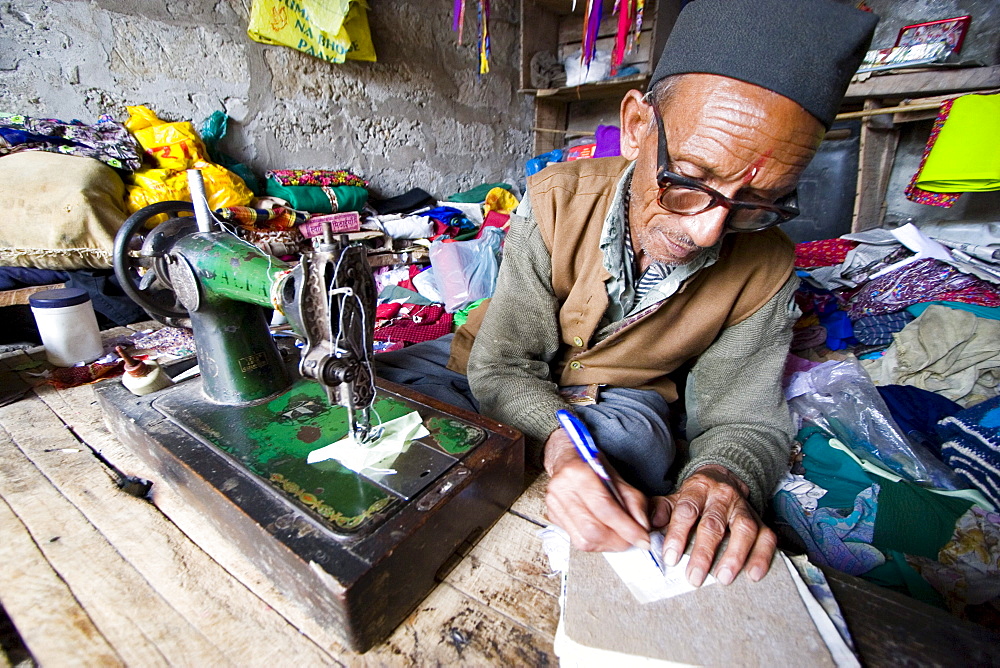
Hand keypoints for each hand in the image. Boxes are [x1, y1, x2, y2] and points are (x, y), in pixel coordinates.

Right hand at [543, 428, 650, 551]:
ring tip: (621, 538)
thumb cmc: (593, 465)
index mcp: (577, 472)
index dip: (626, 528)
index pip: (604, 508)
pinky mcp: (552, 517)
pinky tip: (606, 535)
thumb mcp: (618, 476)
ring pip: (584, 540)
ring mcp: (553, 505)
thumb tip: (642, 526)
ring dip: (608, 545)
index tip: (643, 539)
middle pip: (592, 529)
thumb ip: (633, 501)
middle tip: (634, 540)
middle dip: (618, 540)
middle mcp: (561, 489)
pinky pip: (577, 540)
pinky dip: (597, 543)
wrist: (568, 458)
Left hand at [650, 465, 775, 586]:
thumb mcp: (674, 498)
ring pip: (744, 529)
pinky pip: (767, 538)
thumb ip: (659, 510)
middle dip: (704, 552)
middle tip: (694, 577)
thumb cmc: (695, 498)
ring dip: (735, 555)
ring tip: (723, 578)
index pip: (686, 510)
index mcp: (697, 488)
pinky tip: (753, 575)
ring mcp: (744, 508)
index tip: (670, 557)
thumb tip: (648, 526)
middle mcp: (722, 496)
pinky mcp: (761, 521)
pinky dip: (762, 557)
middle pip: (714, 523)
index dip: (678, 534)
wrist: (724, 479)